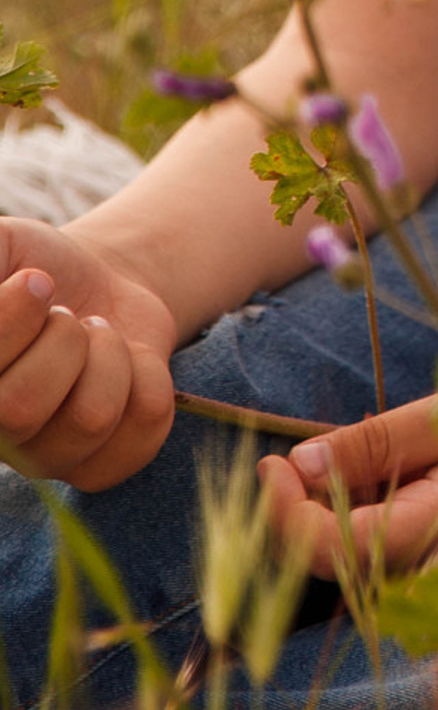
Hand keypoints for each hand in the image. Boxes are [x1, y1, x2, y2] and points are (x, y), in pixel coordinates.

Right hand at [0, 219, 179, 488]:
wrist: (96, 284)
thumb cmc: (34, 265)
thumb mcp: (1, 247)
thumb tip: (7, 290)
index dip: (17, 315)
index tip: (34, 282)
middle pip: (21, 409)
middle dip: (63, 338)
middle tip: (68, 317)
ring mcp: (40, 459)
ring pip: (91, 418)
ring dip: (109, 355)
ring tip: (96, 337)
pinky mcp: (101, 462)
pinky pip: (145, 423)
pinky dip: (150, 374)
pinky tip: (126, 365)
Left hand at [258, 395, 437, 579]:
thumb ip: (373, 443)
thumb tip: (302, 462)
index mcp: (422, 530)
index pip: (329, 546)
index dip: (287, 512)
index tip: (272, 463)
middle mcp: (409, 560)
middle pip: (320, 555)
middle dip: (289, 510)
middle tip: (281, 460)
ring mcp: (407, 559)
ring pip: (331, 549)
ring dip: (311, 507)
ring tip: (324, 458)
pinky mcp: (406, 547)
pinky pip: (352, 538)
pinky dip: (336, 506)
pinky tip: (351, 471)